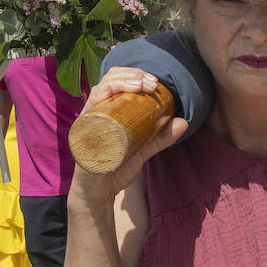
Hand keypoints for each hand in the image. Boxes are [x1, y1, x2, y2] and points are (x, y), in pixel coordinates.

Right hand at [69, 67, 187, 204]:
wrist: (99, 192)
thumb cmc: (116, 166)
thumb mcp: (143, 149)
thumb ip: (160, 137)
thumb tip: (183, 121)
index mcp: (108, 109)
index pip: (116, 80)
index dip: (134, 74)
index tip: (154, 82)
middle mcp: (96, 110)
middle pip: (108, 79)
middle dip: (130, 75)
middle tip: (150, 83)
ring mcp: (88, 120)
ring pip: (100, 89)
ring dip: (120, 81)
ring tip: (139, 85)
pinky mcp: (83, 133)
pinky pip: (88, 108)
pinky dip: (99, 96)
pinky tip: (111, 93)